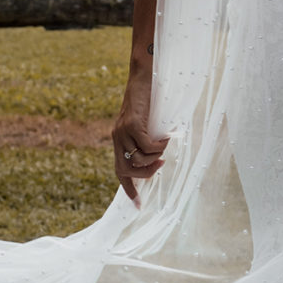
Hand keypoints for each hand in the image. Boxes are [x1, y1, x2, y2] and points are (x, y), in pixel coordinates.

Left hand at [111, 71, 168, 204]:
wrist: (143, 76)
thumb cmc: (148, 100)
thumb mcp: (145, 125)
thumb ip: (145, 141)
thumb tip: (156, 160)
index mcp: (119, 141)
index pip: (120, 171)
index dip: (129, 189)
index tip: (138, 206)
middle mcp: (117, 138)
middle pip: (127, 171)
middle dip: (146, 174)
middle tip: (161, 164)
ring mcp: (123, 131)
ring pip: (139, 160)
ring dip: (155, 157)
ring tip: (164, 144)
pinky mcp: (132, 124)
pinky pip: (147, 146)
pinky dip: (159, 146)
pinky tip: (165, 137)